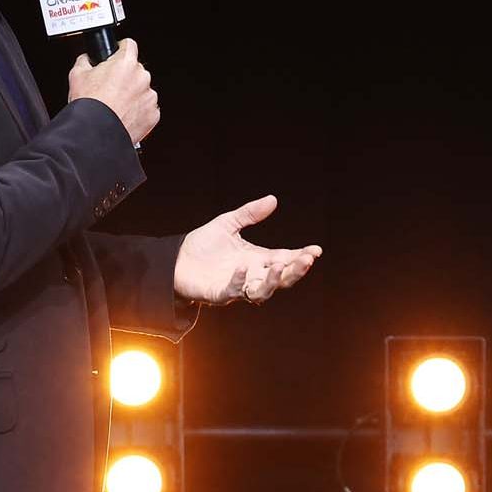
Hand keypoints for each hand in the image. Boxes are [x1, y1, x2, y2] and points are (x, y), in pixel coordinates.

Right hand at [67, 38, 158, 144]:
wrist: (96, 134)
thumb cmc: (89, 106)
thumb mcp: (77, 75)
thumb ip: (85, 61)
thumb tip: (86, 59)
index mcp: (126, 63)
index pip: (129, 45)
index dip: (120, 49)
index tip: (117, 54)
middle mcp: (142, 77)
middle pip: (135, 69)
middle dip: (125, 76)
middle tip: (110, 87)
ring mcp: (150, 96)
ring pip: (142, 89)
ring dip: (132, 94)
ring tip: (115, 105)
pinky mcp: (153, 114)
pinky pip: (146, 108)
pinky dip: (137, 110)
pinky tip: (123, 114)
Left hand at [173, 195, 322, 305]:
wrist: (176, 259)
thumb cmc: (204, 244)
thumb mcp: (228, 223)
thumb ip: (250, 213)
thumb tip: (273, 199)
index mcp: (258, 259)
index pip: (286, 259)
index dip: (301, 256)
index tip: (316, 250)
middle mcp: (252, 275)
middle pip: (281, 278)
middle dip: (296, 270)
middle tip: (307, 259)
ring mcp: (238, 286)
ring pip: (263, 291)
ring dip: (273, 280)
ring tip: (280, 265)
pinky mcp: (220, 293)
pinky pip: (234, 290)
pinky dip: (240, 281)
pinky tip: (244, 268)